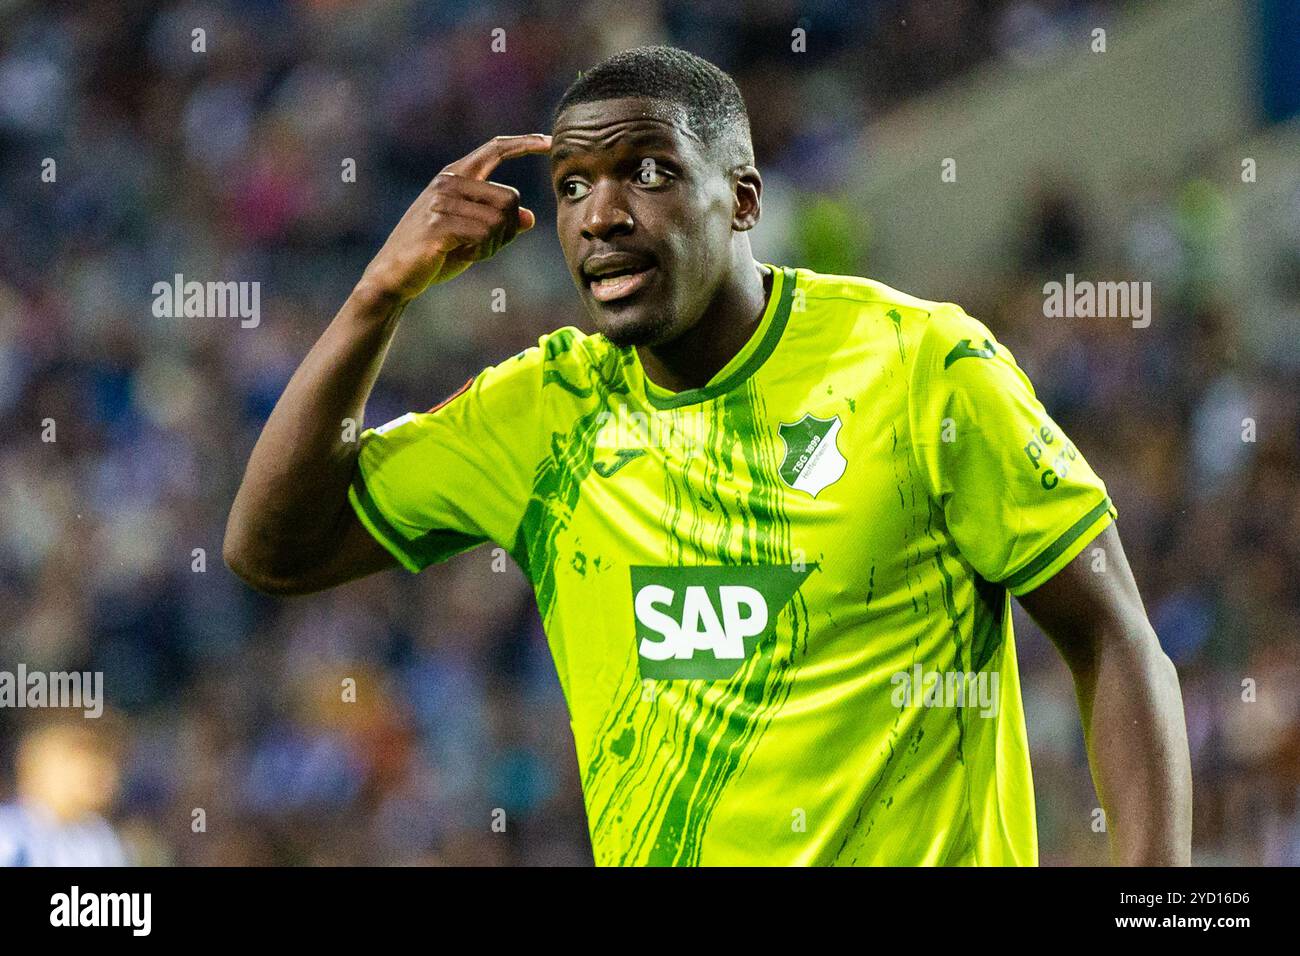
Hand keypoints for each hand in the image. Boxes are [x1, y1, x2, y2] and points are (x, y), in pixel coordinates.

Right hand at [362, 133, 551, 300]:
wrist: (394, 275)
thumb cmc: (435, 254)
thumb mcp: (473, 236)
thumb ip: (499, 223)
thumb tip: (529, 218)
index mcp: (455, 176)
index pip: (494, 149)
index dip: (524, 144)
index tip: (550, 143)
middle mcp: (448, 182)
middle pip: (510, 198)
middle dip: (508, 230)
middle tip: (485, 247)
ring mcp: (441, 202)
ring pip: (500, 220)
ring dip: (493, 245)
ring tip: (469, 252)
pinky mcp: (438, 225)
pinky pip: (484, 235)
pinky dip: (481, 252)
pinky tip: (460, 255)